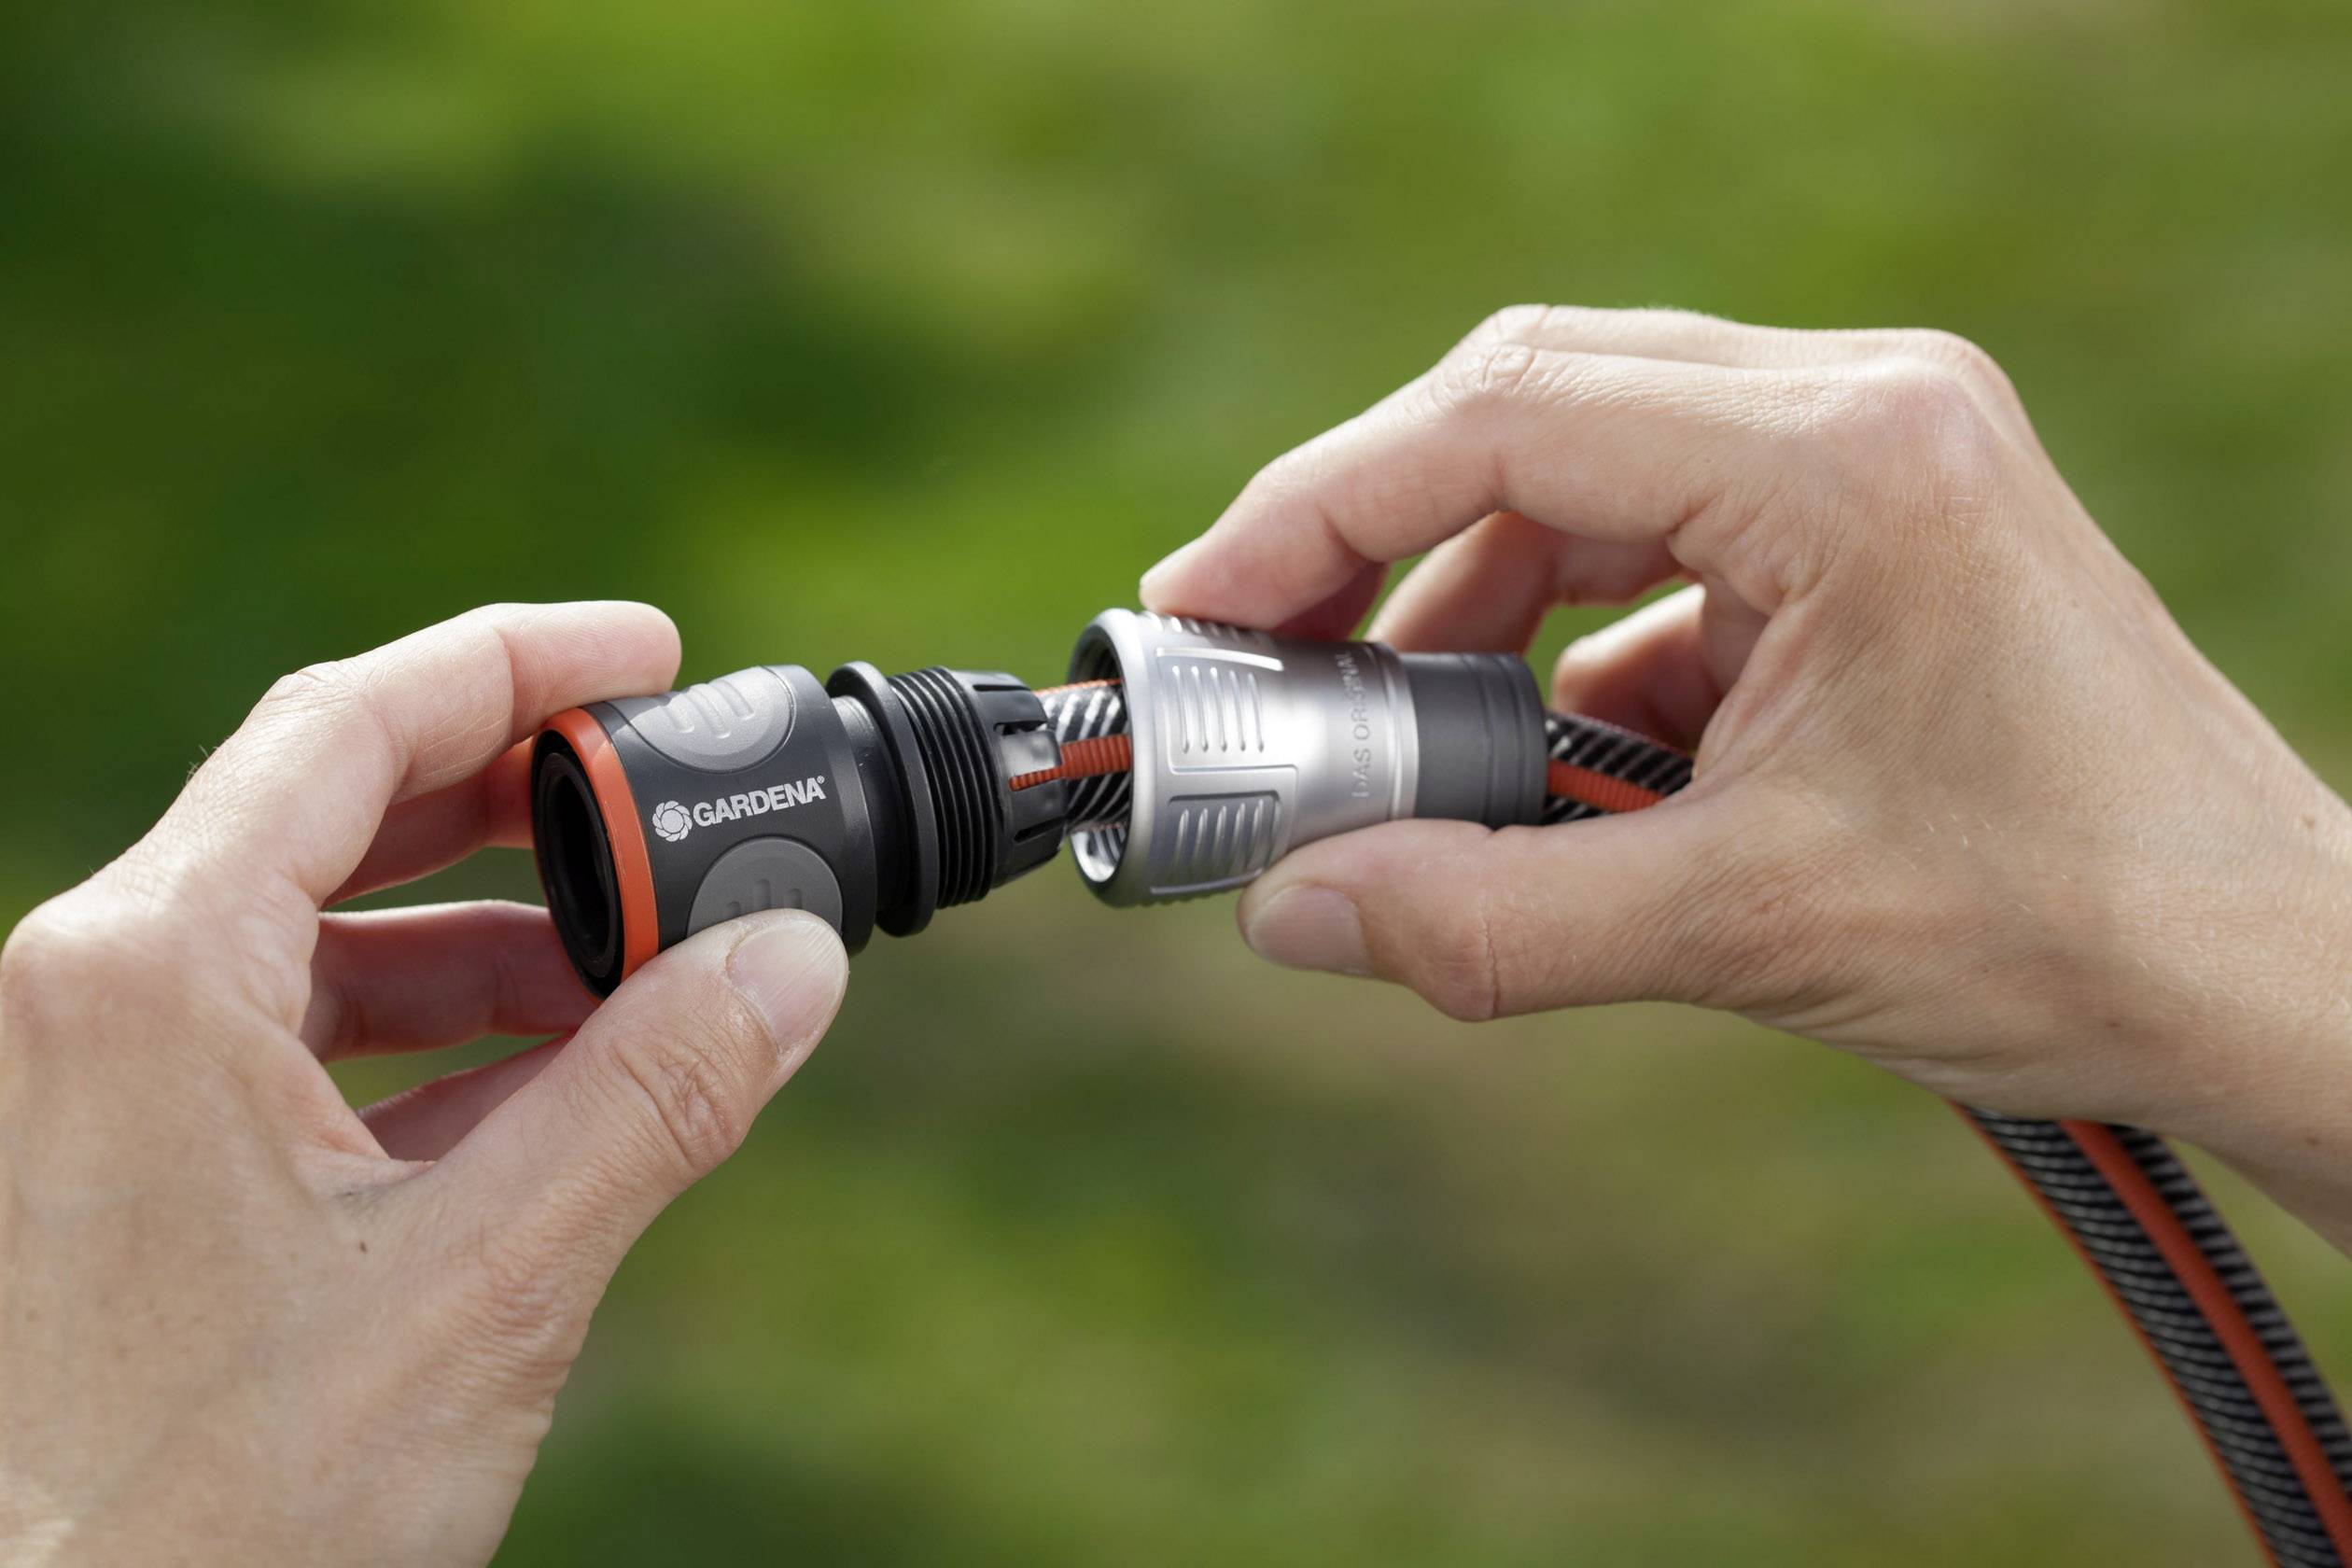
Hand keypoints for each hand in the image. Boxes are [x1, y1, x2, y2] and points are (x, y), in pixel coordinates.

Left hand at [0, 604, 848, 1564]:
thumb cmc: (223, 1513)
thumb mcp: (483, 1282)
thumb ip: (654, 1099)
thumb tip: (797, 961)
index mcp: (146, 973)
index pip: (346, 727)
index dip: (514, 664)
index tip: (647, 653)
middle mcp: (96, 1001)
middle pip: (329, 815)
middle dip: (517, 805)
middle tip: (665, 799)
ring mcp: (96, 1092)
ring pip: (316, 946)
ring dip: (488, 946)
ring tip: (643, 974)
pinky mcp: (124, 1178)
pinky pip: (290, 1052)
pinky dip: (429, 1048)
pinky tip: (551, 1092)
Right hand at [1141, 306, 2351, 1246]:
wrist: (2266, 970)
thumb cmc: (2065, 932)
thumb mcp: (1749, 932)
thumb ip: (1492, 921)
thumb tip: (1289, 916)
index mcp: (1844, 461)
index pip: (1503, 419)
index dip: (1316, 508)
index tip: (1200, 603)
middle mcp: (1861, 410)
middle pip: (1531, 404)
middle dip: (1371, 531)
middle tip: (1256, 651)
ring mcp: (1875, 455)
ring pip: (1589, 470)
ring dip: (1468, 595)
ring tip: (1385, 733)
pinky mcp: (1874, 523)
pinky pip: (1664, 540)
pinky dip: (1570, 636)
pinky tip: (1537, 756)